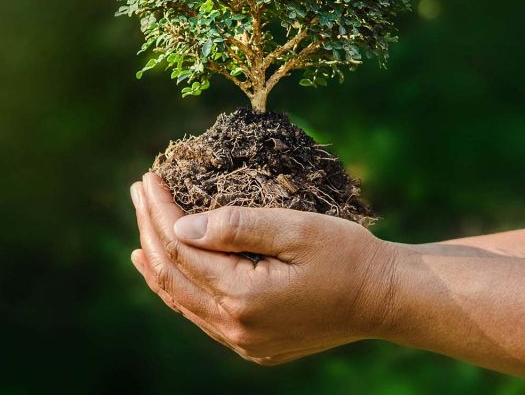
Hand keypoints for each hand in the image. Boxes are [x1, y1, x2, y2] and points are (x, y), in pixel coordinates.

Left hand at [130, 172, 398, 364]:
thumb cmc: (347, 255)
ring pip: (183, 301)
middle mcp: (237, 328)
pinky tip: (173, 273)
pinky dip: (182, 290)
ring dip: (159, 263)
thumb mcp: (295, 229)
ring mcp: (244, 342)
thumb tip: (180, 225)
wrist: (386, 299)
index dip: (160, 211)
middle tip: (139, 191)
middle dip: (151, 230)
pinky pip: (203, 316)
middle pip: (173, 276)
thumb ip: (237, 226)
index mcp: (244, 296)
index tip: (148, 177)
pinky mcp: (255, 346)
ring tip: (142, 235)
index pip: (182, 248)